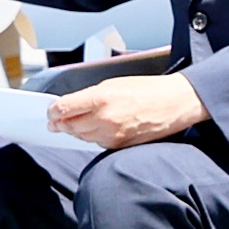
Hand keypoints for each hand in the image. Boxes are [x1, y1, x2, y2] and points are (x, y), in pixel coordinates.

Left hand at [48, 71, 209, 152]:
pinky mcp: (120, 145)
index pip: (63, 109)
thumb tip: (68, 108)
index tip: (51, 111)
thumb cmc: (149, 90)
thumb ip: (88, 97)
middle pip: (68, 125)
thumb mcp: (114, 84)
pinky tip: (97, 128)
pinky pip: (96, 143)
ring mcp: (113, 134)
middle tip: (56, 120)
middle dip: (60, 122)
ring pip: (80, 136)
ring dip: (76, 130)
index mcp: (101, 98)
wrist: (177, 103)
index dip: (53, 110)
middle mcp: (105, 118)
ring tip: (78, 122)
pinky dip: (93, 136)